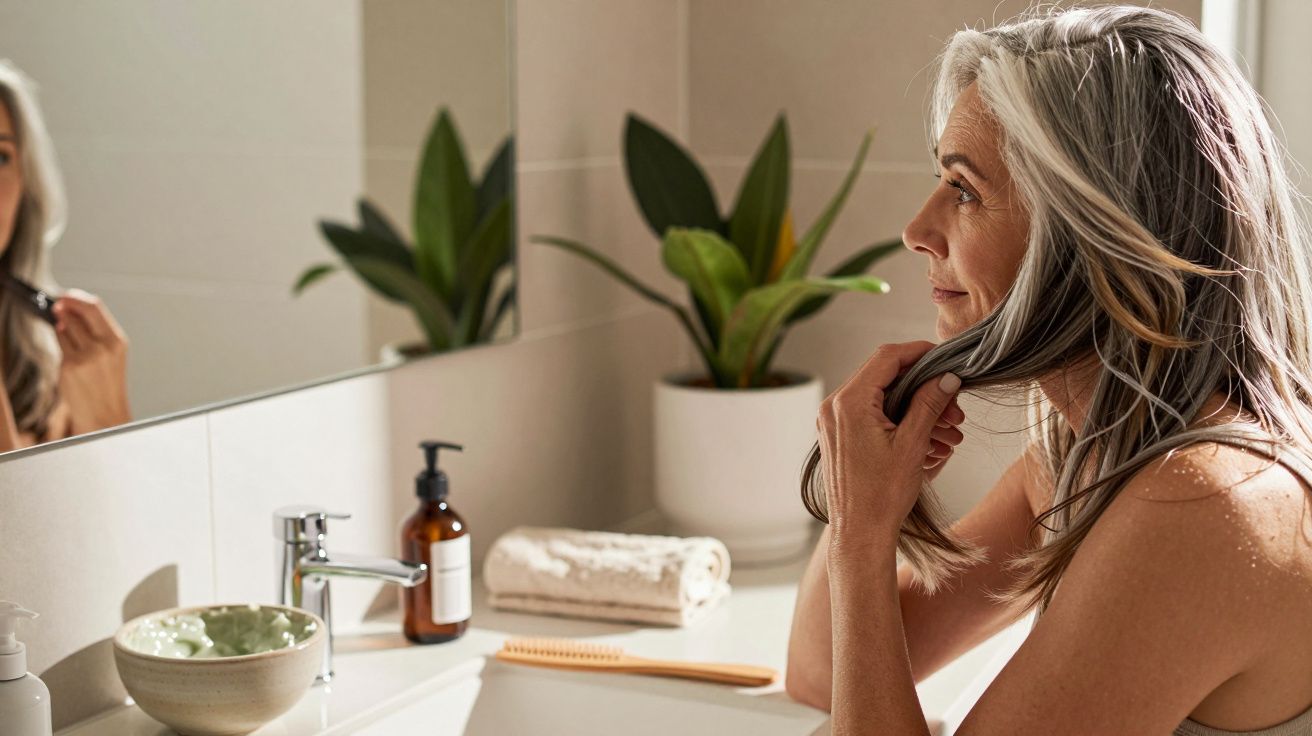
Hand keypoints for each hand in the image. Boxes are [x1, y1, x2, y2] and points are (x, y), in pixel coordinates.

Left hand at [52, 289, 130, 432]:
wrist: (105, 414)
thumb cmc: (106, 384)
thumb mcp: (110, 355)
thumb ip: (94, 332)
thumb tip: (70, 311)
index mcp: (117, 341)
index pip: (95, 307)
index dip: (77, 298)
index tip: (66, 295)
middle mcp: (103, 346)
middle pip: (79, 312)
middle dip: (64, 305)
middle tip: (56, 305)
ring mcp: (86, 356)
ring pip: (66, 327)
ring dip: (62, 326)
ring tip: (66, 333)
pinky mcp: (70, 366)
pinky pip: (60, 344)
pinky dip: (61, 342)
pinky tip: (67, 350)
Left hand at [816, 341, 963, 546]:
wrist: (860, 534)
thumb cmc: (882, 495)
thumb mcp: (913, 444)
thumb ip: (929, 403)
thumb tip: (948, 376)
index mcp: (848, 403)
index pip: (886, 358)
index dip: (919, 353)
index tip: (945, 358)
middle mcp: (834, 407)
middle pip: (886, 377)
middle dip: (925, 388)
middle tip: (955, 409)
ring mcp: (834, 422)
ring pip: (883, 399)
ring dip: (918, 409)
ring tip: (950, 432)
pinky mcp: (840, 436)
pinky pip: (874, 417)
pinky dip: (902, 422)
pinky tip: (932, 441)